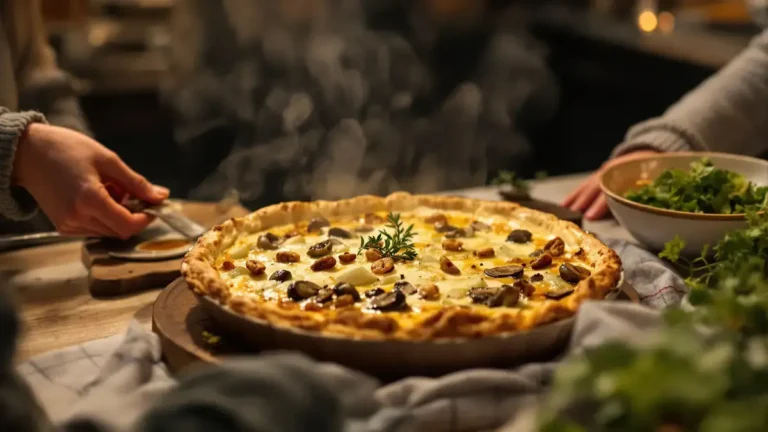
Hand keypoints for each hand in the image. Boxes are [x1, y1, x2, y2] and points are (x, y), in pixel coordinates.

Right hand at [12, 123, 168, 237]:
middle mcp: (78, 218)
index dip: (146, 218)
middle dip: (132, 214)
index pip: (129, 225)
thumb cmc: (67, 149)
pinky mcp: (62, 227)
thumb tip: (161, 196)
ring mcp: (68, 225)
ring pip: (108, 231)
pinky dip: (102, 216)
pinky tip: (95, 196)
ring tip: (107, 189)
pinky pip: (94, 229)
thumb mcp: (108, 160)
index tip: (152, 205)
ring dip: (117, 215)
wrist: (27, 152)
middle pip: (120, 230)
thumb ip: (136, 182)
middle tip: (128, 190)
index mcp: (90, 200)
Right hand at [562, 150, 658, 219]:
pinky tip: (565, 203)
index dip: (600, 204)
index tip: (591, 216)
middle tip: (575, 215)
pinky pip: (584, 185)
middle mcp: (612, 171)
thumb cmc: (652, 174)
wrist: (646, 155)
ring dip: (577, 199)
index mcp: (628, 172)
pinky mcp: (597, 176)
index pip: (612, 190)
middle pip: (596, 187)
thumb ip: (647, 194)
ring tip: (567, 211)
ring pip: (588, 185)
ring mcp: (603, 172)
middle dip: (585, 202)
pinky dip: (574, 194)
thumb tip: (642, 211)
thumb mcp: (655, 181)